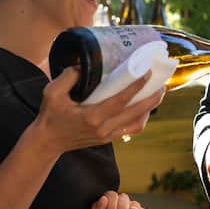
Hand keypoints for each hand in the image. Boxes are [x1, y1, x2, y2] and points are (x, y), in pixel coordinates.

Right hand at [34, 67, 164, 155]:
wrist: (47, 142)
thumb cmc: (50, 116)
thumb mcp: (52, 93)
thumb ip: (68, 77)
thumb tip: (85, 66)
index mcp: (92, 117)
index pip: (120, 101)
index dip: (136, 87)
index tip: (147, 73)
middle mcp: (103, 128)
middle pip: (135, 113)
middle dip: (151, 99)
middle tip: (162, 84)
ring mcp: (107, 136)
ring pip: (137, 124)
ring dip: (149, 109)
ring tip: (157, 94)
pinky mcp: (107, 139)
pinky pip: (130, 129)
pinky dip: (140, 118)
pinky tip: (143, 108)